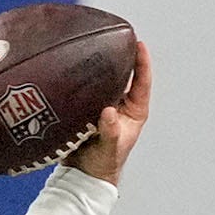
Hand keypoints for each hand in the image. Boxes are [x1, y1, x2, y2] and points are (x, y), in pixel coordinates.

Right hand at [70, 36, 150, 182]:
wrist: (81, 175)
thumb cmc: (102, 165)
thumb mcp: (109, 148)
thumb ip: (110, 131)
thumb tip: (109, 111)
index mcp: (134, 111)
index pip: (141, 81)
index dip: (142, 62)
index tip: (138, 44)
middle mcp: (120, 105)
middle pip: (122, 75)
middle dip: (119, 57)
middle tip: (113, 38)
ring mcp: (103, 106)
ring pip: (103, 81)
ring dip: (99, 68)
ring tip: (92, 49)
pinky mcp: (87, 109)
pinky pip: (86, 90)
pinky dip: (82, 81)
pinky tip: (73, 70)